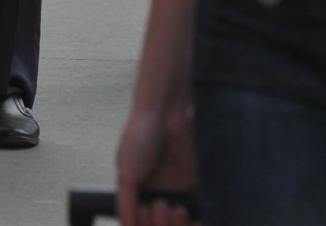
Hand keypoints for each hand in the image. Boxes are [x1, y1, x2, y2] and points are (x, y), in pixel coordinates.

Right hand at [117, 97, 197, 225]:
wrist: (164, 110)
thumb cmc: (140, 134)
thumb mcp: (126, 172)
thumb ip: (126, 204)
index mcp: (140, 193)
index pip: (144, 223)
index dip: (147, 225)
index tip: (148, 211)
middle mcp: (159, 194)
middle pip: (163, 225)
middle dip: (162, 225)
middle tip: (162, 207)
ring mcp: (178, 190)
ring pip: (181, 223)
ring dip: (179, 225)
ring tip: (176, 208)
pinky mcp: (196, 184)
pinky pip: (200, 210)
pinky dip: (198, 220)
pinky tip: (192, 216)